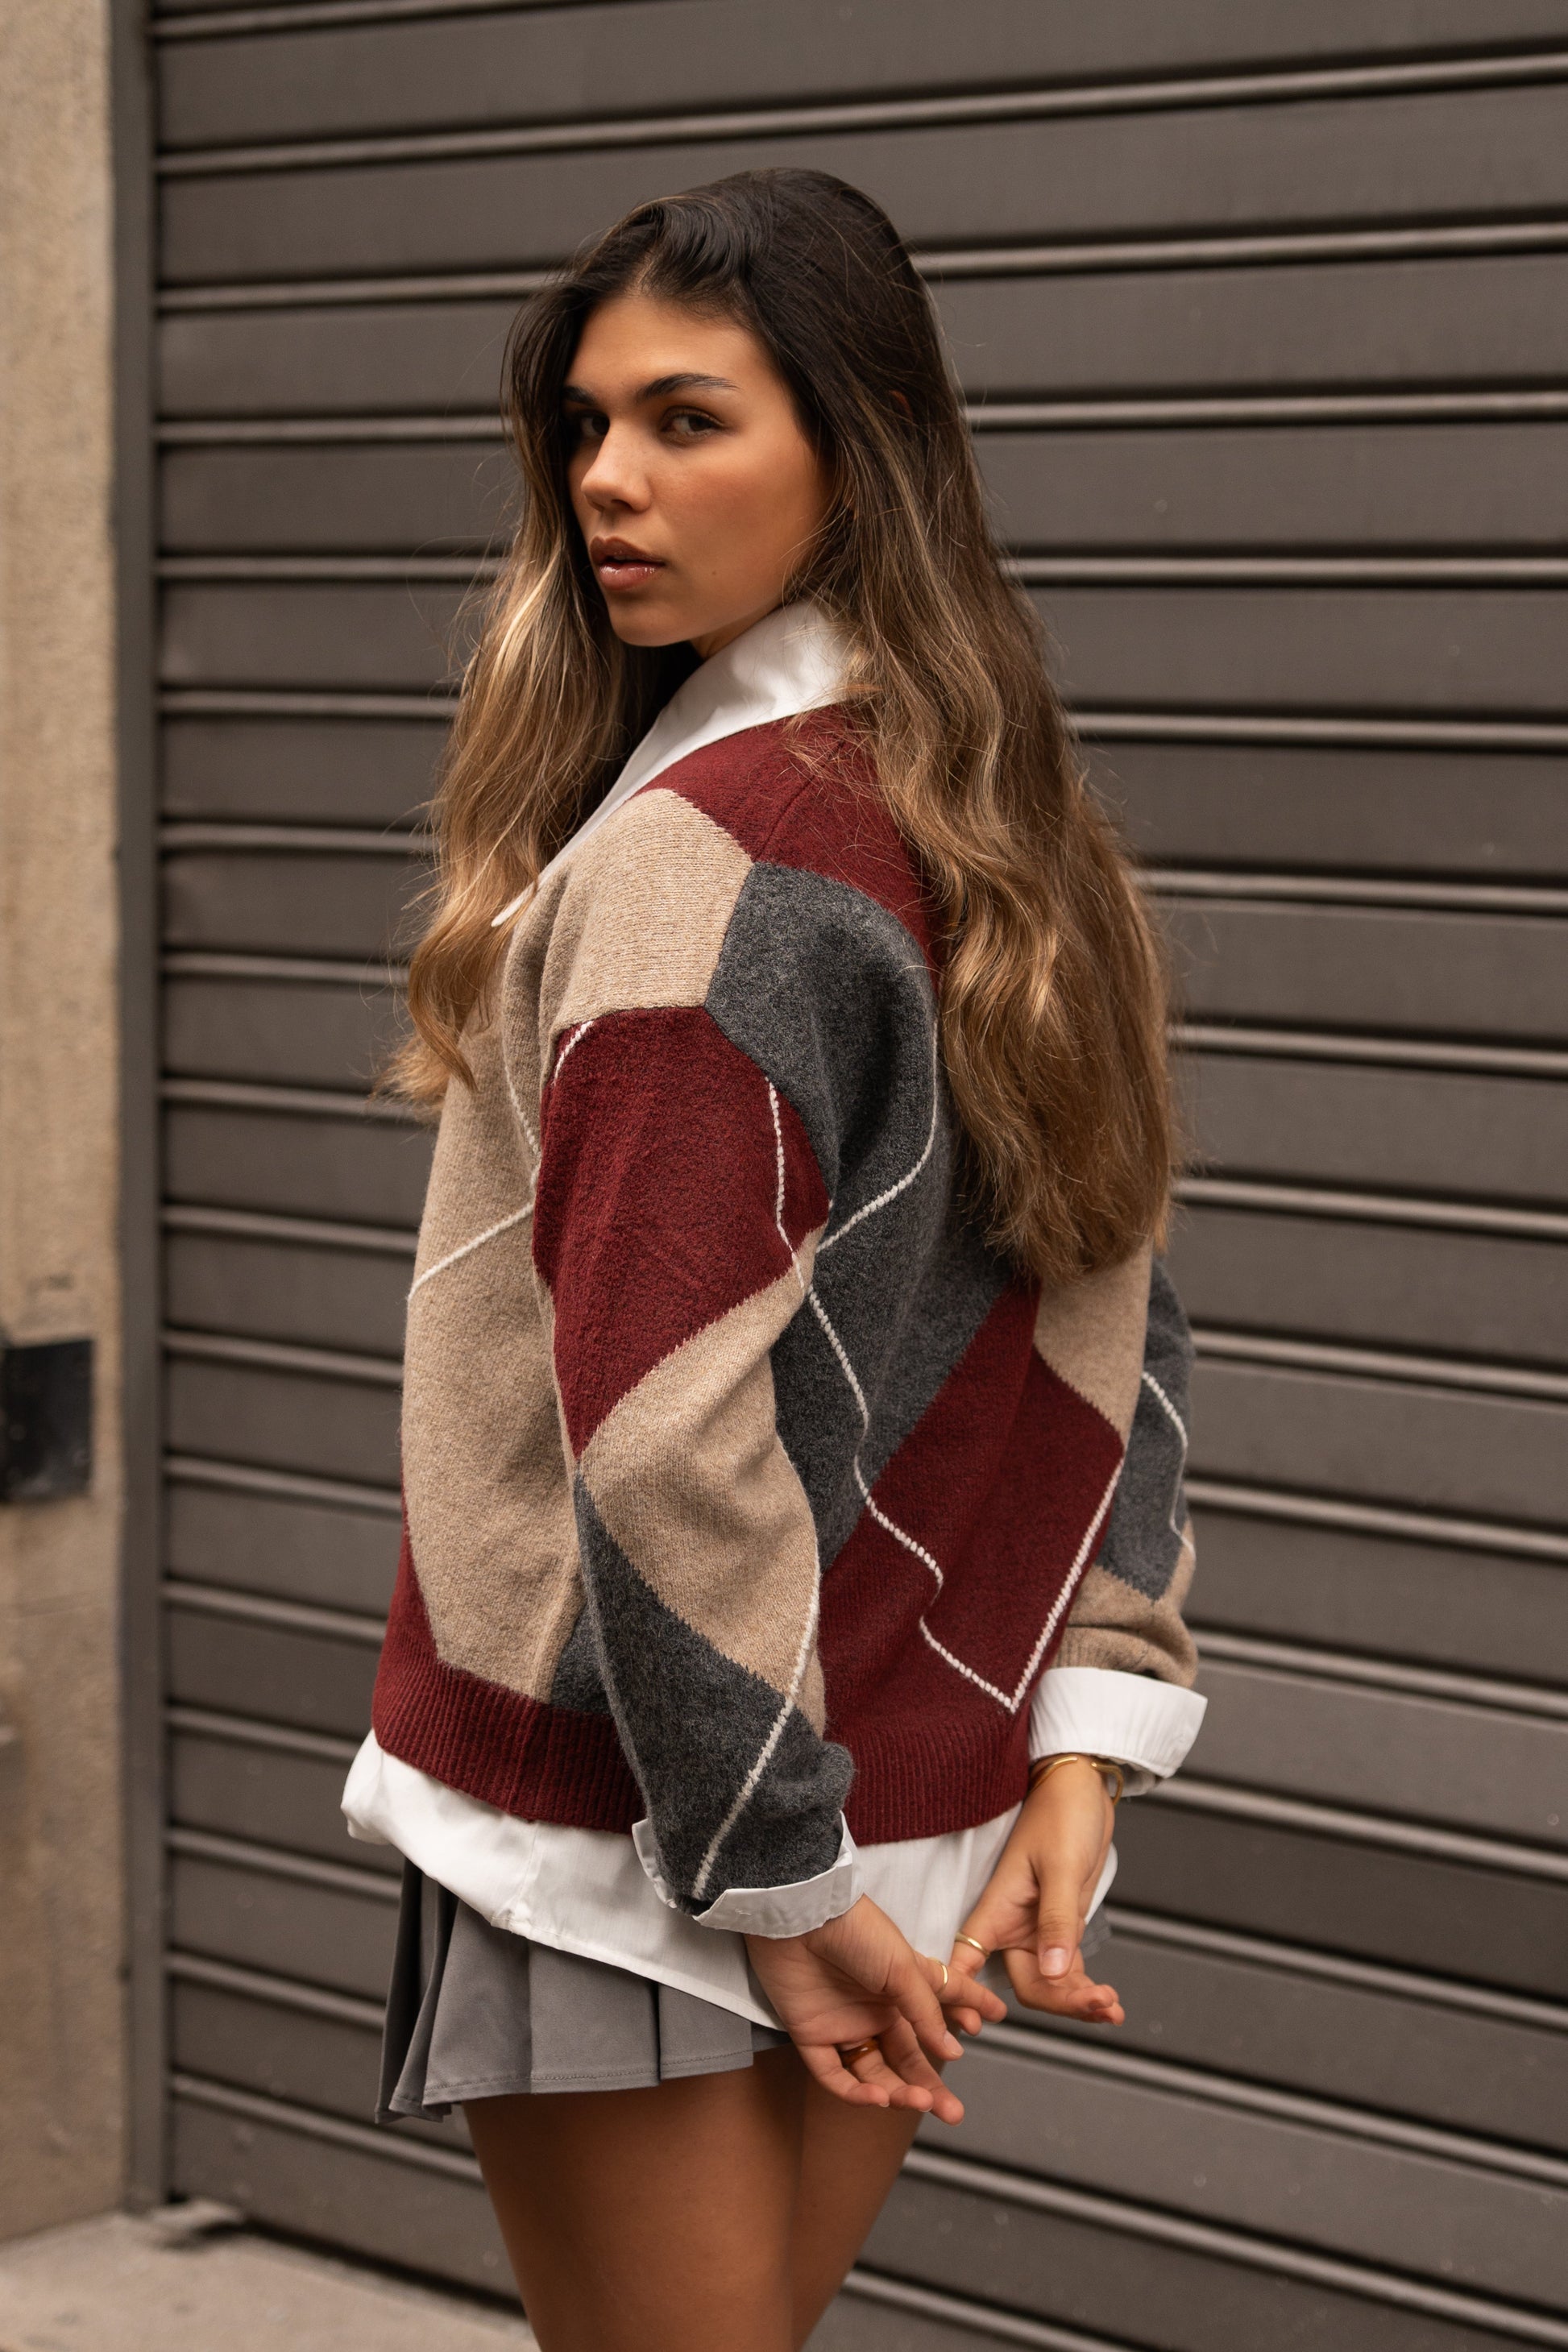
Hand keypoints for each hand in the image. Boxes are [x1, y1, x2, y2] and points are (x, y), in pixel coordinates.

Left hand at [745, 1895, 1005, 2125]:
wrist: (800, 1918)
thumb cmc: (855, 1930)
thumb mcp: (902, 1967)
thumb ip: (926, 2012)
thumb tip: (952, 2050)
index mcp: (901, 1984)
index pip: (942, 2002)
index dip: (968, 2008)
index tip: (997, 2018)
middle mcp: (875, 2008)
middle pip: (908, 2057)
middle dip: (931, 2086)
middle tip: (953, 2112)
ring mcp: (844, 2024)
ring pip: (875, 2074)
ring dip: (898, 2092)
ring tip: (920, 2101)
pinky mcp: (812, 2036)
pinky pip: (834, 2076)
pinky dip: (856, 2093)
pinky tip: (879, 2098)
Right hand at [949, 1758, 1124, 2025]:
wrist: (1082, 1788)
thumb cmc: (1062, 1813)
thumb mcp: (1062, 1867)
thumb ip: (1058, 1921)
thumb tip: (1054, 1974)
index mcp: (997, 1910)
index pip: (966, 1964)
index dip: (963, 1998)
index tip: (977, 2027)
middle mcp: (1012, 1926)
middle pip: (1026, 1986)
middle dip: (1060, 2003)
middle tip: (1097, 2004)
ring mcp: (1038, 1929)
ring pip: (1052, 1983)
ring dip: (1079, 2001)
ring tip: (1111, 2008)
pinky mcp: (1062, 1926)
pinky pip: (1069, 1969)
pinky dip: (1087, 1988)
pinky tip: (1110, 2002)